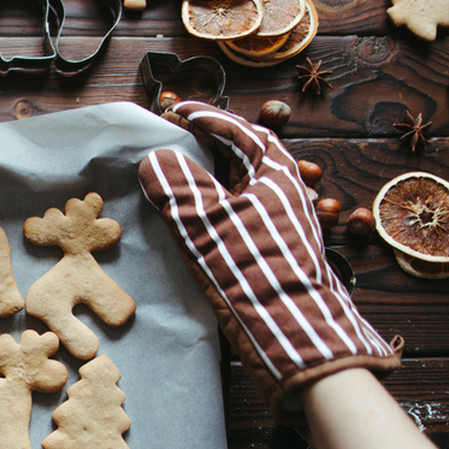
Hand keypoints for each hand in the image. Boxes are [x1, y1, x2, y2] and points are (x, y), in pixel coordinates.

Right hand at [137, 101, 399, 419]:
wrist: (293, 336)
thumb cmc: (253, 272)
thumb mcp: (206, 223)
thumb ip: (178, 185)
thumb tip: (154, 159)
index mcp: (275, 171)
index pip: (237, 130)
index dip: (202, 118)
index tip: (172, 111)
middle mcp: (284, 190)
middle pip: (242, 154)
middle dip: (206, 144)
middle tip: (171, 140)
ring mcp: (281, 221)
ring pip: (240, 186)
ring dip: (207, 178)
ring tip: (174, 176)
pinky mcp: (274, 250)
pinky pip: (238, 214)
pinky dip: (212, 207)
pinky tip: (192, 221)